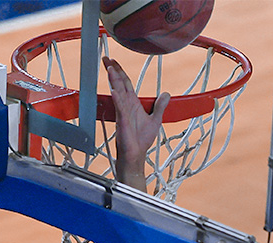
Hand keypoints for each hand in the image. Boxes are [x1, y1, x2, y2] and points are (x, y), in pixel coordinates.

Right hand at [103, 58, 167, 189]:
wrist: (135, 155)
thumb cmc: (141, 141)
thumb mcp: (155, 120)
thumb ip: (160, 106)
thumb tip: (166, 94)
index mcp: (133, 103)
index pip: (125, 83)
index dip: (120, 71)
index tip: (113, 62)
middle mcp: (126, 105)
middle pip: (119, 83)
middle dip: (113, 70)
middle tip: (106, 58)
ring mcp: (123, 112)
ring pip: (118, 92)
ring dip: (114, 80)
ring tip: (110, 68)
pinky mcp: (122, 120)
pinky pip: (119, 107)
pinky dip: (117, 98)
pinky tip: (115, 90)